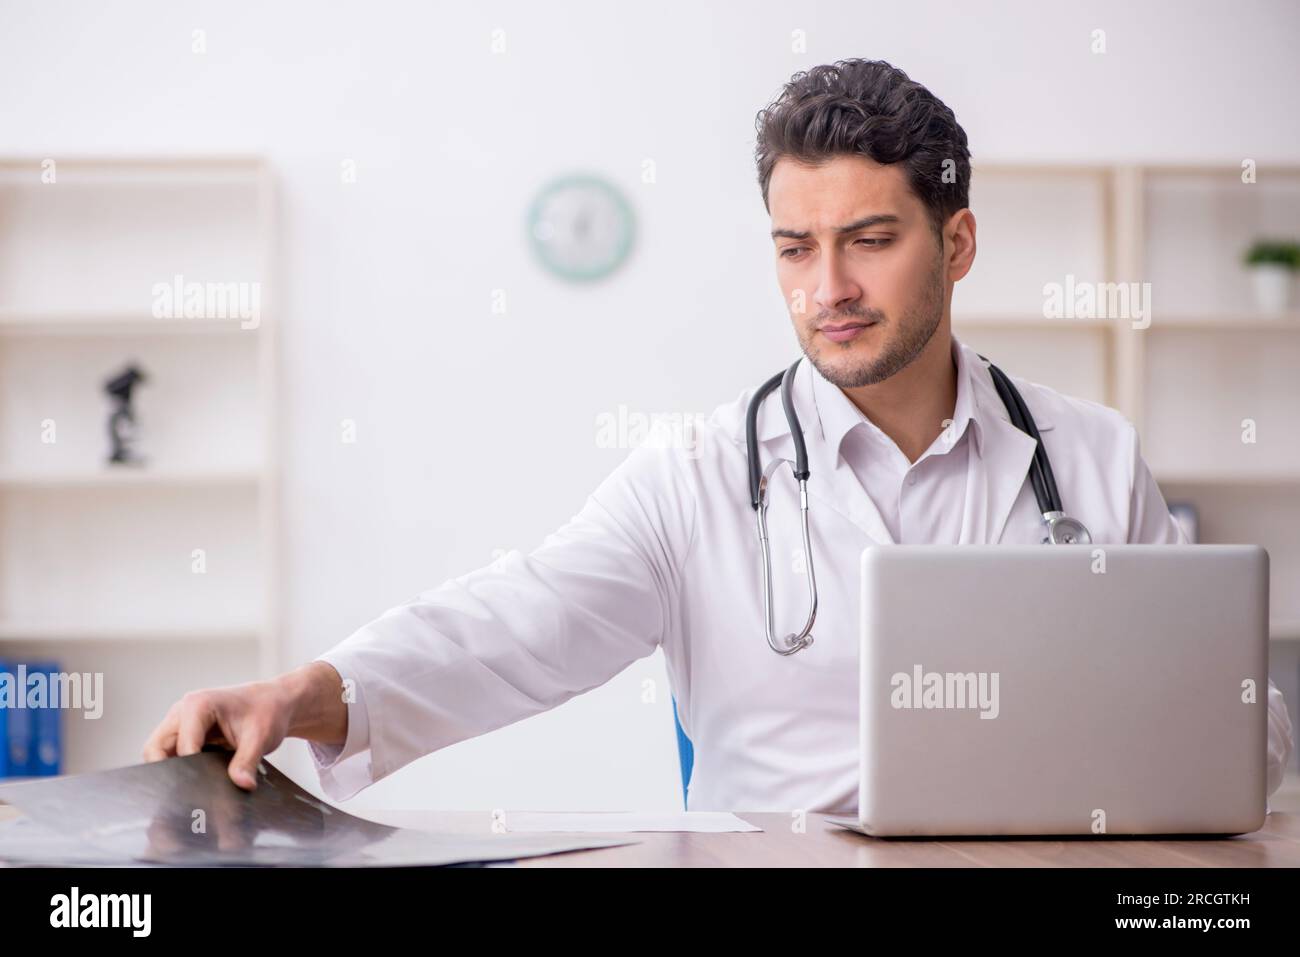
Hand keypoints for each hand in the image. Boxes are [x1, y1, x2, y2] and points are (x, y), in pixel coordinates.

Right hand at [143, 662, 346, 790]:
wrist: (274, 703)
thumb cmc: (267, 712)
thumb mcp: (261, 737)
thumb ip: (247, 761)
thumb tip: (241, 785)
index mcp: (197, 705)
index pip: (182, 745)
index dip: (189, 771)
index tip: (200, 794)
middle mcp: (181, 713)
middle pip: (155, 750)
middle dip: (166, 775)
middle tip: (183, 801)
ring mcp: (181, 725)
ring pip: (159, 755)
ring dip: (170, 775)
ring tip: (187, 799)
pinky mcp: (185, 736)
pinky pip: (171, 757)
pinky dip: (178, 773)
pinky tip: (193, 790)